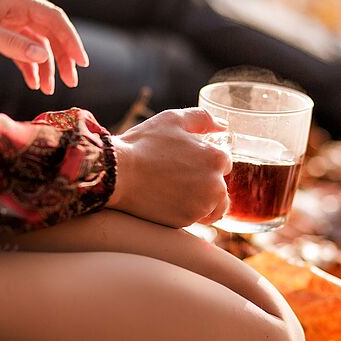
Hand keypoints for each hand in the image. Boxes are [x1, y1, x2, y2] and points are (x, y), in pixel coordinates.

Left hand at [0, 0, 89, 93]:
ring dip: (46, 66)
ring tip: (49, 89)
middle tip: (71, 81)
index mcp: (17, 1)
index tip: (82, 63)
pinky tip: (32, 82)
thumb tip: (45, 56)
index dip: (71, 41)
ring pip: (38, 44)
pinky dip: (29, 66)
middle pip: (51, 33)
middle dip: (63, 58)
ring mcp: (10, 20)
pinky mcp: (0, 32)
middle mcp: (18, 8)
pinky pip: (23, 50)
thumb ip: (14, 45)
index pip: (55, 20)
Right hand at [108, 109, 232, 227]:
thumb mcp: (173, 119)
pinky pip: (194, 218)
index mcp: (216, 159)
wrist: (117, 173)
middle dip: (204, 181)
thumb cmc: (144, 144)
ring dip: (200, 200)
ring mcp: (201, 206)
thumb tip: (223, 126)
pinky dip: (185, 211)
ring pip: (211, 206)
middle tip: (176, 175)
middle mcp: (215, 186)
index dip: (204, 159)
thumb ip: (203, 119)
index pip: (224, 162)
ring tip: (174, 190)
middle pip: (220, 186)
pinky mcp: (186, 222)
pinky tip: (167, 200)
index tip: (184, 159)